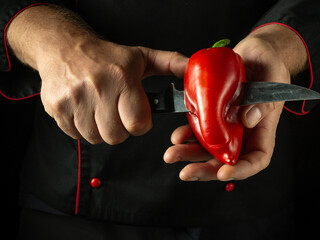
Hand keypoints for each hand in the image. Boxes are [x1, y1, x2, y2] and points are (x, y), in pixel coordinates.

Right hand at [6, 5, 187, 144]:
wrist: (65, 47)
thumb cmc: (108, 56)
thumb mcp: (143, 57)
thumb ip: (172, 63)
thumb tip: (195, 69)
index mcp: (122, 78)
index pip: (137, 124)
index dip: (140, 123)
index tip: (136, 114)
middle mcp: (97, 89)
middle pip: (115, 136)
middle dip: (121, 129)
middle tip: (117, 112)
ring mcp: (74, 99)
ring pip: (95, 138)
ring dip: (101, 129)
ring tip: (101, 109)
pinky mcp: (57, 108)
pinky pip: (75, 135)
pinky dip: (82, 128)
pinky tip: (85, 110)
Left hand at [164, 24, 306, 180]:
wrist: (252, 53)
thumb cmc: (269, 61)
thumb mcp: (274, 75)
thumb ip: (265, 99)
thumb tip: (247, 120)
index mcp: (262, 127)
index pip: (257, 158)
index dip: (242, 170)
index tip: (224, 173)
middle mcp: (243, 130)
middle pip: (227, 160)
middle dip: (206, 169)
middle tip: (186, 173)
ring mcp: (226, 123)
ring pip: (208, 148)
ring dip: (189, 154)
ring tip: (172, 155)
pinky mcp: (212, 113)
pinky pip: (199, 129)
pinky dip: (186, 135)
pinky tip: (176, 136)